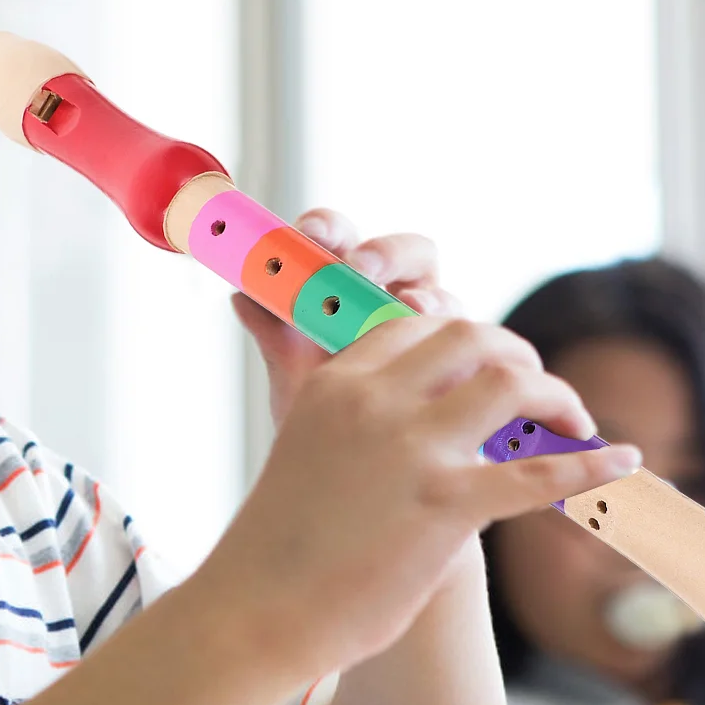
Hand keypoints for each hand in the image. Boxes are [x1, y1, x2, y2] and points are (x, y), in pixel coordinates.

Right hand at [198, 313, 641, 681]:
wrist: (254, 614)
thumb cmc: (279, 545)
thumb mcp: (302, 449)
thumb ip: (349, 417)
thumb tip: (401, 414)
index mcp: (338, 383)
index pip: (420, 327)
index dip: (469, 344)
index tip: (492, 371)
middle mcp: (375, 400)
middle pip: (474, 337)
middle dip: (520, 355)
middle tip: (541, 393)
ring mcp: (412, 449)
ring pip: (510, 381)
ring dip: (556, 395)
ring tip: (575, 424)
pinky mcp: (445, 506)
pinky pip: (536, 472)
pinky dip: (589, 465)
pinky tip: (624, 461)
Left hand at [231, 208, 463, 426]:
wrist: (356, 476)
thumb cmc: (323, 415)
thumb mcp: (292, 380)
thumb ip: (273, 339)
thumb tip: (241, 296)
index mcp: (342, 283)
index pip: (338, 238)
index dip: (327, 228)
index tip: (310, 233)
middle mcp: (390, 295)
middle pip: (400, 252)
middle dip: (383, 254)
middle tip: (360, 271)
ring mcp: (429, 327)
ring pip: (436, 293)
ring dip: (424, 296)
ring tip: (410, 311)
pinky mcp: (460, 360)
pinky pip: (463, 342)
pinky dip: (453, 342)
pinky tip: (440, 358)